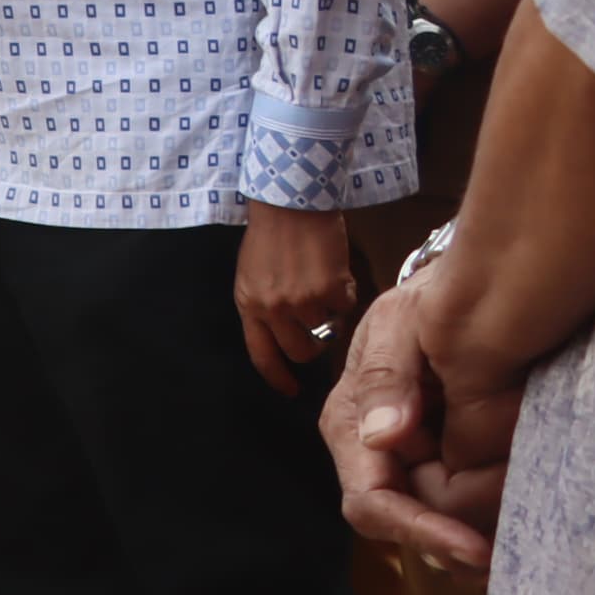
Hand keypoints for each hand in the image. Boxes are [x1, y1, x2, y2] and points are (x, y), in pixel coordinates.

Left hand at [232, 204, 358, 394]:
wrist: (290, 204)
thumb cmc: (269, 236)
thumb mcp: (250, 275)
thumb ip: (264, 306)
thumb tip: (284, 335)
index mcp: (248, 306)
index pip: (261, 355)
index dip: (277, 377)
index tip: (290, 390)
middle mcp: (274, 310)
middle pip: (301, 352)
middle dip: (312, 346)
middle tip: (317, 328)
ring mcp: (303, 302)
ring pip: (327, 332)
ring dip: (330, 316)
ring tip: (323, 290)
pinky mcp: (331, 291)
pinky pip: (346, 309)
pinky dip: (345, 294)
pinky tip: (334, 274)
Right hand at [321, 279, 500, 569]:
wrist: (454, 299)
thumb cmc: (422, 305)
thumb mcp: (401, 324)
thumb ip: (387, 377)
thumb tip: (381, 435)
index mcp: (349, 427)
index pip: (372, 501)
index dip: (419, 530)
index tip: (476, 549)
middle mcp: (372, 455)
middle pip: (414, 520)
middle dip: (464, 525)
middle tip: (517, 516)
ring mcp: (407, 463)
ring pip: (444, 517)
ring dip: (484, 514)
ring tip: (523, 485)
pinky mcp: (439, 464)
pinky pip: (464, 501)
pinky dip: (491, 502)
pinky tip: (514, 488)